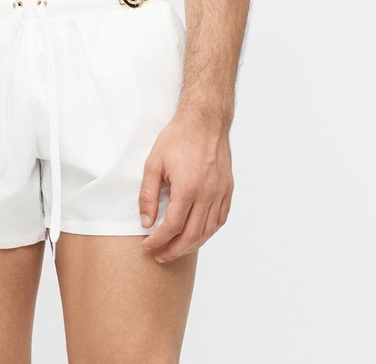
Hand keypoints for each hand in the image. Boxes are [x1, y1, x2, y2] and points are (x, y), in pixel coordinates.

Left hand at [138, 108, 232, 261]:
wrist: (204, 120)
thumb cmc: (178, 138)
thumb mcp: (154, 163)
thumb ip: (148, 195)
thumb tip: (147, 221)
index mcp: (188, 188)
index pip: (172, 226)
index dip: (158, 241)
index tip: (147, 245)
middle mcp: (207, 194)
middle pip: (192, 235)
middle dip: (173, 250)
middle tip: (160, 256)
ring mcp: (220, 192)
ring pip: (208, 231)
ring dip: (191, 245)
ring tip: (176, 249)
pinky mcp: (228, 189)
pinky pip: (220, 219)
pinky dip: (208, 231)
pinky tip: (198, 234)